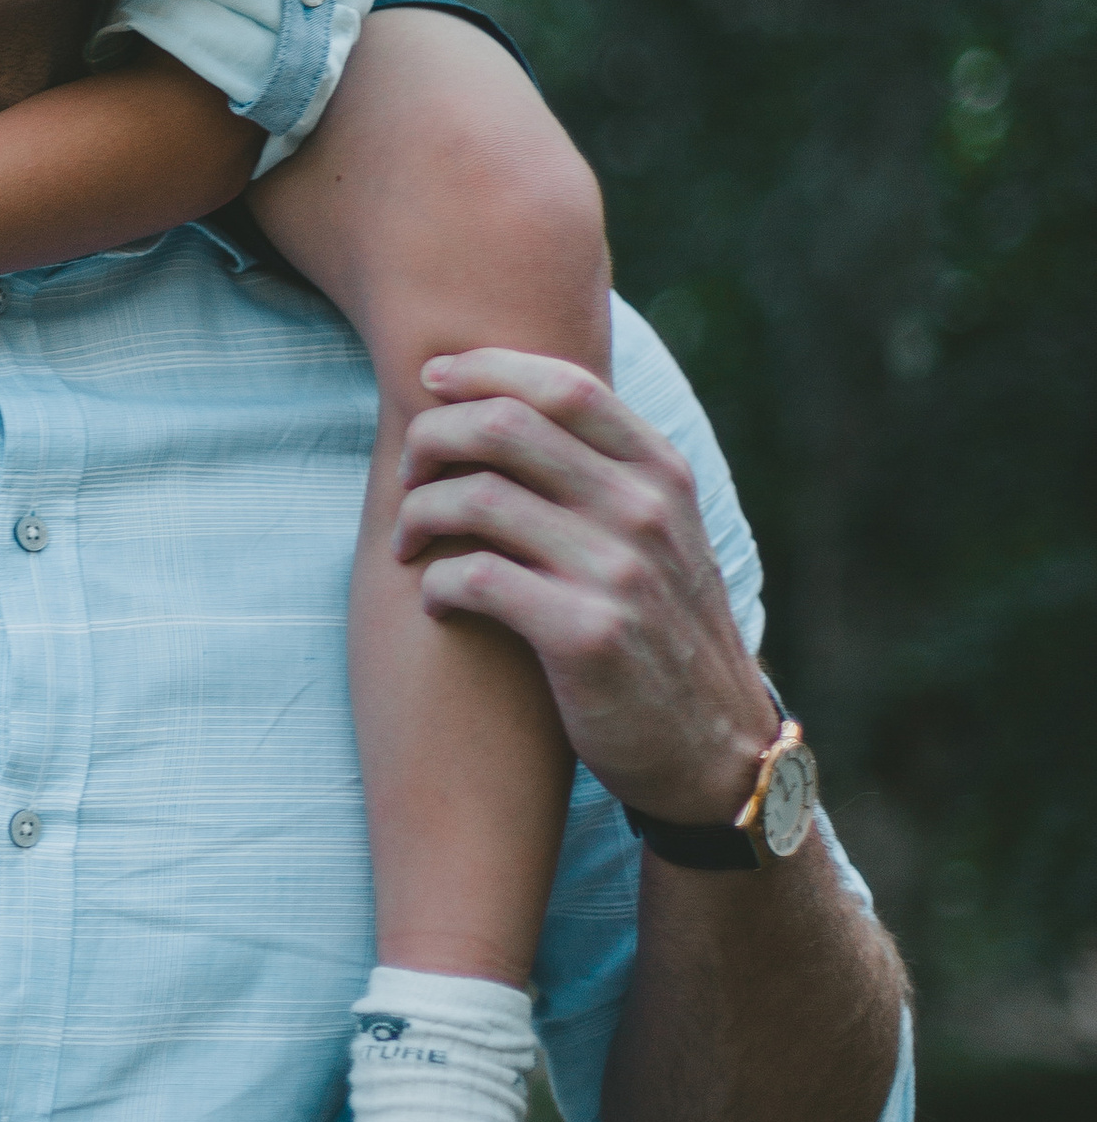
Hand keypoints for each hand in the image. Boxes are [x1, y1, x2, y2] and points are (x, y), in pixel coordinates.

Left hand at [396, 348, 780, 826]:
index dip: (484, 369)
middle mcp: (646, 512)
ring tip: (409, 543)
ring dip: (420, 514)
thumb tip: (507, 401)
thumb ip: (605, 473)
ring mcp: (620, 573)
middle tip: (408, 474)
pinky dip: (433, 583)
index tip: (430, 379)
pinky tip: (433, 601)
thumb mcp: (660, 537)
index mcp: (661, 474)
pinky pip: (473, 577)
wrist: (712, 751)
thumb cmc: (660, 632)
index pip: (563, 384)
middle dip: (433, 438)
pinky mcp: (586, 636)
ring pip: (477, 498)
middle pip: (507, 426)